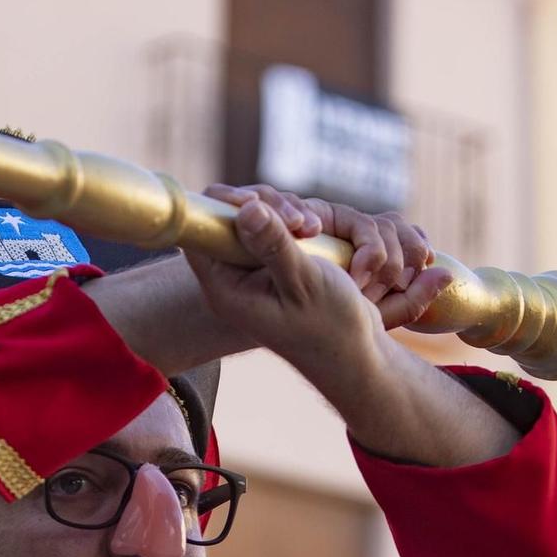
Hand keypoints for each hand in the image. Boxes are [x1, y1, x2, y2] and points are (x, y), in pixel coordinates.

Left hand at [184, 191, 450, 390]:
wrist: (357, 354)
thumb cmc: (332, 328)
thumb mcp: (305, 283)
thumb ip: (274, 246)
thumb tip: (246, 209)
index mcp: (225, 289)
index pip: (200, 233)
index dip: (221, 207)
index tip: (257, 202)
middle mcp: (232, 280)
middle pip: (226, 218)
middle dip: (263, 207)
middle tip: (300, 222)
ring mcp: (252, 272)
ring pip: (253, 218)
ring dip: (283, 212)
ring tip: (315, 229)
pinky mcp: (272, 266)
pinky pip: (272, 229)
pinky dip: (293, 222)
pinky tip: (317, 232)